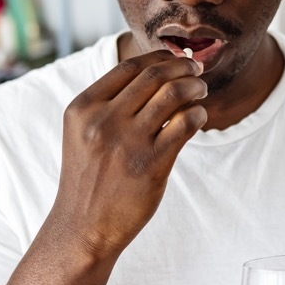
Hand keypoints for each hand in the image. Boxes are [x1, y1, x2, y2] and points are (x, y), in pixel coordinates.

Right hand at [50, 49, 206, 259]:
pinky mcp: (151, 165)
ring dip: (194, 86)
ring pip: (173, 94)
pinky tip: (200, 117)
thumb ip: (108, 104)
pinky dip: (198, 114)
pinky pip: (185, 124)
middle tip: (196, 70)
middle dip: (181, 67)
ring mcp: (127, 142)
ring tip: (201, 89)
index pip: (128, 67)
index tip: (175, 59)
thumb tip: (154, 73)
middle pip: (153, 75)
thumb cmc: (89, 179)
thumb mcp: (83, 134)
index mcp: (83, 108)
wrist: (82, 228)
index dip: (159, 57)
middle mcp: (103, 121)